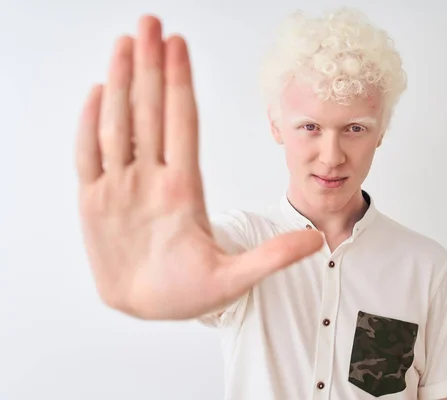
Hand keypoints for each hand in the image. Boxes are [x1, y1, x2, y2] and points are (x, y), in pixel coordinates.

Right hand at [75, 15, 323, 319]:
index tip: (180, 46)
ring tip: (124, 44)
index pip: (184, 125)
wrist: (152, 309)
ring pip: (119, 126)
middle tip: (149, 23)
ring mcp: (123, 188)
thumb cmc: (190, 293)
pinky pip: (89, 158)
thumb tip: (318, 240)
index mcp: (185, 191)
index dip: (180, 85)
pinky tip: (97, 94)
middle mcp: (153, 179)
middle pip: (151, 113)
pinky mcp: (95, 205)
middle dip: (149, 67)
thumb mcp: (235, 278)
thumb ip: (273, 257)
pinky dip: (90, 127)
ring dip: (120, 84)